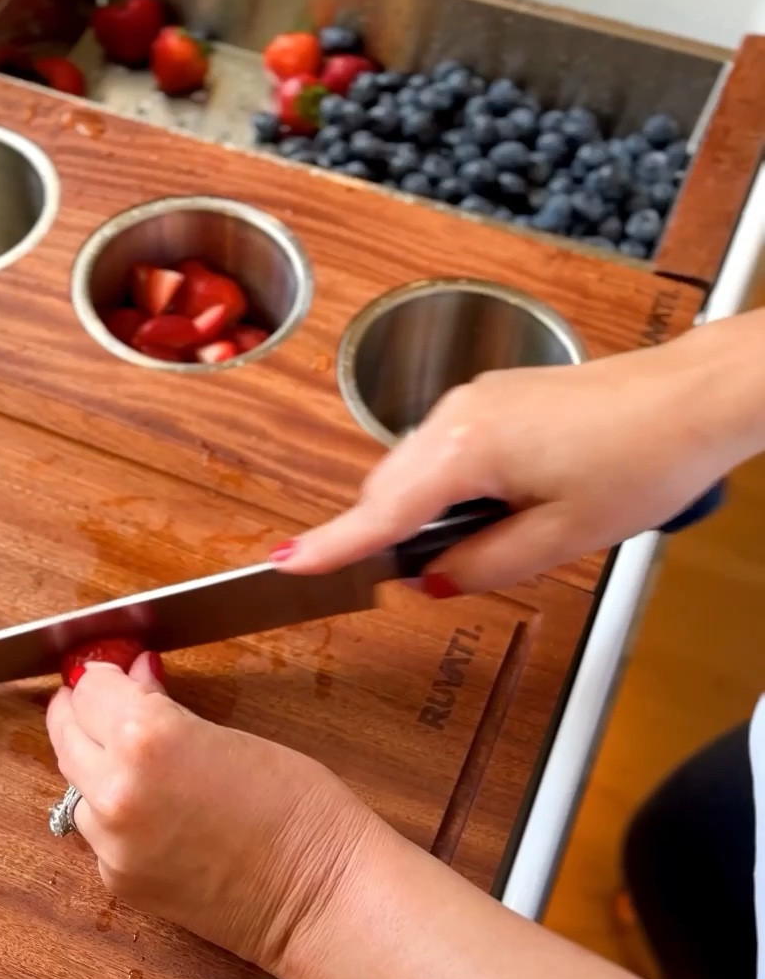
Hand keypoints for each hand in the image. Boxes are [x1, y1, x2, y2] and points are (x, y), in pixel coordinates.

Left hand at [45, 655, 375, 970]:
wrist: (320, 895)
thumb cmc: (297, 807)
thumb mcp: (227, 735)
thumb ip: (164, 708)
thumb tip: (135, 679)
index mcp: (144, 738)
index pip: (88, 689)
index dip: (103, 676)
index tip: (115, 673)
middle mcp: (114, 790)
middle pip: (65, 733)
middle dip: (84, 714)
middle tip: (107, 703)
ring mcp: (111, 843)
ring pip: (74, 787)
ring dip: (94, 769)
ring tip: (139, 763)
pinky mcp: (118, 881)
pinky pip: (97, 834)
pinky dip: (114, 818)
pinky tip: (157, 813)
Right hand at [279, 313, 764, 594]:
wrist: (694, 400)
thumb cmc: (644, 458)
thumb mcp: (562, 538)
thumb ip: (483, 564)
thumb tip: (430, 578)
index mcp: (467, 447)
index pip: (379, 509)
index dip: (332, 545)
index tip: (285, 565)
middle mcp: (460, 413)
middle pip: (389, 487)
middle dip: (388, 534)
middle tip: (412, 581)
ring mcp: (478, 399)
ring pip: (418, 468)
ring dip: (426, 511)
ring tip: (486, 545)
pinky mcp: (498, 397)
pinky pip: (448, 449)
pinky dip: (451, 485)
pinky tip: (498, 510)